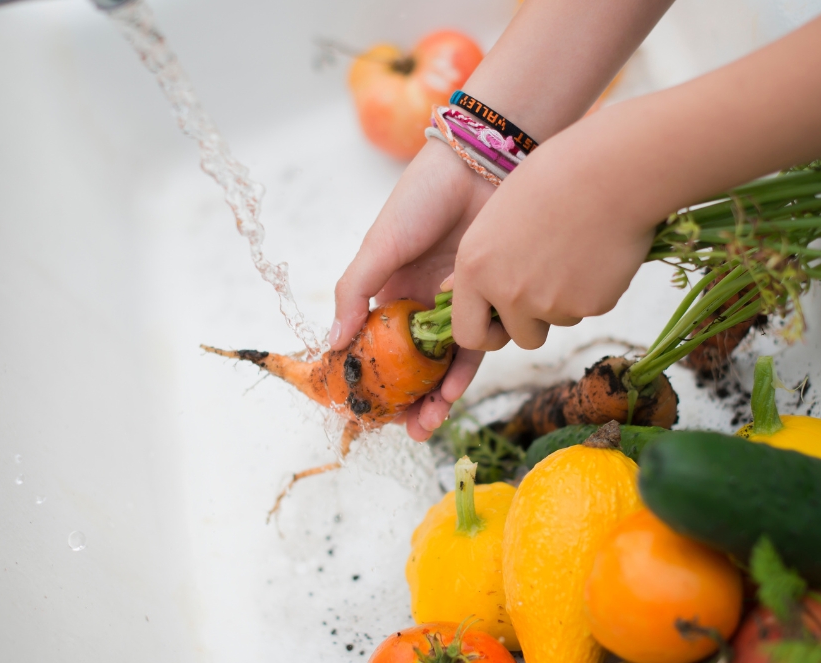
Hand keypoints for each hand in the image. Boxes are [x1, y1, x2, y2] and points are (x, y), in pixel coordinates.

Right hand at [332, 139, 492, 440]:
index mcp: (387, 291)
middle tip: (408, 428)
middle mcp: (419, 303)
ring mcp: (454, 305)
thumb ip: (355, 292)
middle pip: (411, 364)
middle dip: (408, 400)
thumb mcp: (379, 246)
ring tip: (430, 418)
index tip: (368, 408)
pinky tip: (452, 388)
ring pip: (443, 363)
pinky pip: (476, 347)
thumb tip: (332, 345)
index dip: (372, 379)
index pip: (375, 346)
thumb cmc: (422, 198)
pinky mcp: (488, 302)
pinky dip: (463, 371)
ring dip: (436, 395)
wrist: (482, 166)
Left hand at [450, 111, 661, 350]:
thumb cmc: (551, 181)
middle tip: (551, 287)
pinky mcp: (589, 306)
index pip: (468, 334)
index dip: (486, 335)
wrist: (608, 172)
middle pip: (521, 336)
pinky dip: (595, 288)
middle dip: (534, 322)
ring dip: (565, 300)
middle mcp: (506, 292)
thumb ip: (481, 262)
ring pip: (557, 321)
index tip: (500, 328)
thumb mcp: (497, 218)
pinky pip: (588, 308)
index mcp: (475, 268)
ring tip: (576, 251)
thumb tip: (453, 292)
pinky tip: (598, 251)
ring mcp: (548, 303)